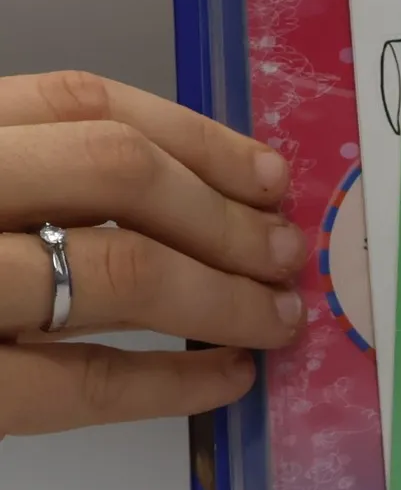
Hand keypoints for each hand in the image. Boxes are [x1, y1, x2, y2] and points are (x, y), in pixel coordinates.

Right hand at [0, 71, 306, 435]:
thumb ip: (21, 175)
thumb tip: (181, 194)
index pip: (83, 104)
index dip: (197, 138)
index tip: (267, 175)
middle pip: (117, 175)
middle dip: (225, 215)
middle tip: (285, 253)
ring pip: (118, 275)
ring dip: (224, 296)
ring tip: (277, 316)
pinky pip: (82, 386)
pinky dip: (175, 383)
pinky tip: (229, 378)